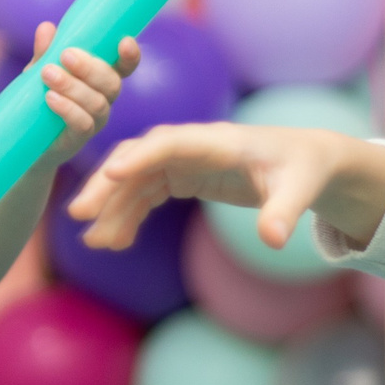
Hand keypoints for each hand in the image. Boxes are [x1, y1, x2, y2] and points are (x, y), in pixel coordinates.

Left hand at [28, 23, 142, 166]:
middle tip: (66, 55)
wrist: (26, 137)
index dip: (130, 55)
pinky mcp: (80, 138)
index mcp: (101, 77)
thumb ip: (45, 53)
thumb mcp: (39, 70)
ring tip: (47, 74)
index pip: (124, 66)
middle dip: (91, 67)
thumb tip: (47, 28)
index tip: (125, 41)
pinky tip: (50, 98)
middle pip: (111, 82)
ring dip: (73, 86)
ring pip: (97, 102)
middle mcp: (104, 97)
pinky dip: (67, 108)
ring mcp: (95, 119)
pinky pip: (83, 123)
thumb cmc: (39, 97)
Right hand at [68, 124, 384, 253]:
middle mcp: (191, 145)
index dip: (140, 157)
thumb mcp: (299, 190)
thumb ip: (284, 212)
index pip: (169, 143)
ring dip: (111, 208)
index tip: (110, 174)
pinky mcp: (181, 175)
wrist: (305, 162)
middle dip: (106, 185)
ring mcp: (182, 160)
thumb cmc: (303, 170)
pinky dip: (127, 215)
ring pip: (134, 180)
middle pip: (138, 159)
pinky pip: (144, 193)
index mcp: (217, 141)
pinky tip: (117, 242)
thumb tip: (274, 241)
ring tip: (95, 243)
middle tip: (79, 218)